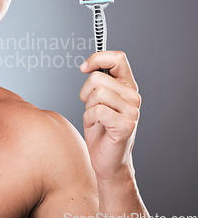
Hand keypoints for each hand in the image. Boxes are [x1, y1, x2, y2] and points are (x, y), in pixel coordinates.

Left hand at [79, 51, 141, 180]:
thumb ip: (98, 82)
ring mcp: (132, 112)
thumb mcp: (97, 100)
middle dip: (85, 93)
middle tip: (91, 108)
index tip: (84, 68)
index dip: (97, 58)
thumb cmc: (100, 129)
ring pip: (96, 94)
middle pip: (97, 78)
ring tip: (96, 119)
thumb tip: (87, 65)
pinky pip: (97, 111)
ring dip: (88, 108)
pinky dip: (89, 118)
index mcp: (127, 86)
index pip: (117, 58)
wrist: (107, 160)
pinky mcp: (126, 126)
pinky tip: (97, 126)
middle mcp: (133, 97)